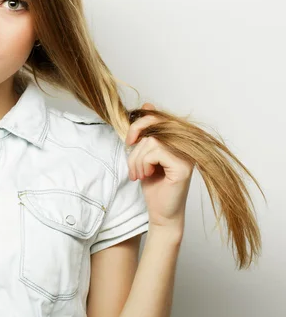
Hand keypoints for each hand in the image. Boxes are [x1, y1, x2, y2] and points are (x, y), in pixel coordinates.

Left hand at [126, 102, 193, 230]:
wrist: (161, 212)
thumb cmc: (153, 184)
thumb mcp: (144, 153)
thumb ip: (147, 132)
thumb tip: (147, 104)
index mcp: (179, 139)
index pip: (158, 117)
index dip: (139, 124)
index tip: (129, 141)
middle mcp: (187, 144)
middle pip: (154, 125)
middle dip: (135, 141)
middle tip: (129, 157)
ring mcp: (187, 155)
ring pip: (151, 141)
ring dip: (136, 159)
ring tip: (139, 174)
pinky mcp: (183, 166)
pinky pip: (155, 152)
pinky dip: (143, 164)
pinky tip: (146, 176)